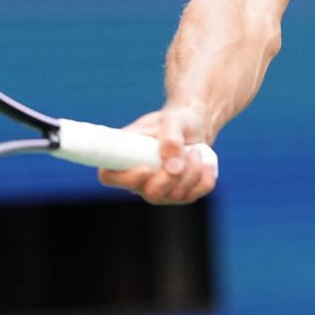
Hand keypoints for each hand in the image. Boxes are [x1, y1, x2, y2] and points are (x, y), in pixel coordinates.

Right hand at [97, 108, 217, 204]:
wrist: (195, 126)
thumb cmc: (176, 121)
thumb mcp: (174, 119)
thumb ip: (171, 138)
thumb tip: (174, 167)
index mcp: (125, 158)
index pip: (110, 177)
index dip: (125, 178)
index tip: (146, 168)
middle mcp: (140, 181)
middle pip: (151, 193)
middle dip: (172, 176)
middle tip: (184, 152)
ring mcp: (161, 192)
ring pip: (176, 195)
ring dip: (191, 171)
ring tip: (194, 150)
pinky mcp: (182, 195)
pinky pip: (195, 194)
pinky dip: (204, 176)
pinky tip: (204, 161)